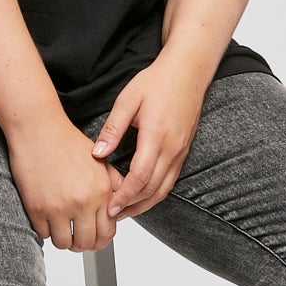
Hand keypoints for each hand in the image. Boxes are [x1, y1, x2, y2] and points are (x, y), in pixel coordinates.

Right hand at [7, 115, 126, 251]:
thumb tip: (120, 206)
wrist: (38, 129)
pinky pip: (44, 234)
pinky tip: (46, 218)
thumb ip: (114, 185)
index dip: (100, 239)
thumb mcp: (100, 162)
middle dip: (82, 244)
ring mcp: (59, 207)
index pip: (107, 232)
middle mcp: (84, 201)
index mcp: (102, 191)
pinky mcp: (37, 208)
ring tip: (60, 229)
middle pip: (87, 243)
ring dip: (63, 239)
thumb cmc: (66, 142)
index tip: (94, 236)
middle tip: (76, 238)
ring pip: (64, 243)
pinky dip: (45, 230)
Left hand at [88, 56, 208, 219]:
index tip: (110, 206)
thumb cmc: (159, 81)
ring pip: (164, 189)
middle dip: (132, 206)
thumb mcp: (128, 100)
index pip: (140, 177)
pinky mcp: (183, 151)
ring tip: (125, 211)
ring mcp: (180, 151)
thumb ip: (112, 129)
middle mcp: (172, 148)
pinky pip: (170, 180)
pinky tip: (142, 195)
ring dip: (144, 204)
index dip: (124, 196)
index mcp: (156, 136)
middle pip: (152, 190)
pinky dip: (155, 193)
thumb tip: (98, 153)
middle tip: (112, 215)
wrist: (188, 70)